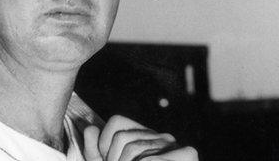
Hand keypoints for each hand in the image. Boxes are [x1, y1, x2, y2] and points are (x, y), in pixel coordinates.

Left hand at [83, 115, 197, 160]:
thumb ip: (94, 151)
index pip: (116, 121)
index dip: (103, 144)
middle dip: (112, 160)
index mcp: (144, 136)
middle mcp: (159, 135)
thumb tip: (90, 128)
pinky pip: (150, 160)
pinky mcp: (187, 153)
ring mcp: (173, 145)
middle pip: (122, 137)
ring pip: (133, 148)